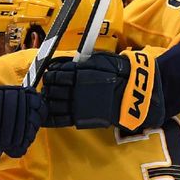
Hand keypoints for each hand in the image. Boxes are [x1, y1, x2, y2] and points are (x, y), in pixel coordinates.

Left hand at [42, 47, 164, 131]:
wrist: (133, 94)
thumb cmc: (119, 73)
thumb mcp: (100, 60)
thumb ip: (81, 63)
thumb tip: (62, 65)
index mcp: (79, 73)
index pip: (57, 73)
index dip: (51, 73)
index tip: (50, 73)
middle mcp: (75, 89)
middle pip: (52, 88)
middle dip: (48, 87)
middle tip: (48, 86)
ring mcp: (77, 104)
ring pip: (53, 103)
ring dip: (48, 100)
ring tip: (48, 98)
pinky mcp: (81, 118)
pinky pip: (61, 118)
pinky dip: (51, 117)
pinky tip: (46, 115)